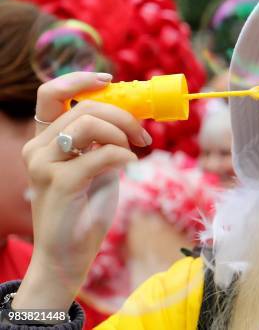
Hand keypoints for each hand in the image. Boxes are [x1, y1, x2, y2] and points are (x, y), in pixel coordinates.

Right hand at [13, 72, 151, 311]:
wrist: (69, 255)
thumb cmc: (85, 209)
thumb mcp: (97, 165)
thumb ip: (103, 139)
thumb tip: (129, 112)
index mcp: (44, 141)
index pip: (50, 94)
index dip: (79, 80)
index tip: (109, 80)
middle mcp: (37, 148)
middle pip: (83, 107)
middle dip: (123, 115)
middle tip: (143, 135)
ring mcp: (44, 165)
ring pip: (88, 123)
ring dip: (122, 132)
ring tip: (134, 150)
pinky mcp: (60, 183)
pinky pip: (100, 153)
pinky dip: (122, 154)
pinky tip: (128, 164)